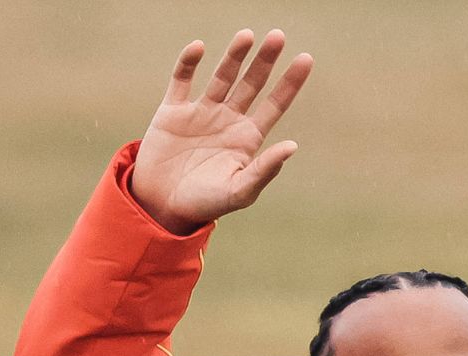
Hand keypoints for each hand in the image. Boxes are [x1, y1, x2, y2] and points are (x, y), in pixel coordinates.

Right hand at [131, 29, 313, 233]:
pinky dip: (188, 63)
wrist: (161, 207)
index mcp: (247, 138)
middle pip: (251, 83)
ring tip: (246, 35)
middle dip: (264, 61)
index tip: (306, 58)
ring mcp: (201, 112)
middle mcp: (228, 119)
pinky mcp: (173, 111)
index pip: (275, 104)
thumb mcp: (239, 191)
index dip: (290, 82)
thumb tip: (292, 146)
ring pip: (222, 76)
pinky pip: (182, 80)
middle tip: (277, 36)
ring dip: (234, 56)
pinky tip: (198, 48)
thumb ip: (265, 169)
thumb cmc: (205, 204)